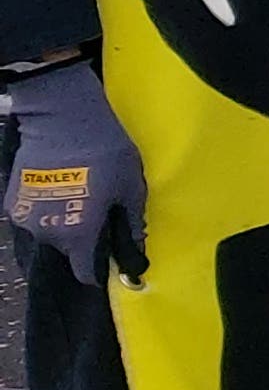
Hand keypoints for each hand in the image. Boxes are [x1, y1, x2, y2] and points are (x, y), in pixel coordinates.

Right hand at [6, 59, 144, 287]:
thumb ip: (132, 225)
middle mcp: (46, 233)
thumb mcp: (131, 188)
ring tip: (83, 198)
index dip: (98, 272)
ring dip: (65, 224)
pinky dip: (48, 211)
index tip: (111, 264)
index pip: (84, 272)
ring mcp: (24, 217)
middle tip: (102, 215)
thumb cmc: (106, 152)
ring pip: (50, 233)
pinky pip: (35, 216)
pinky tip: (65, 191)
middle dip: (84, 241)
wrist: (62, 117)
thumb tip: (136, 253)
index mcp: (77, 235)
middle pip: (67, 251)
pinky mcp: (12, 200)